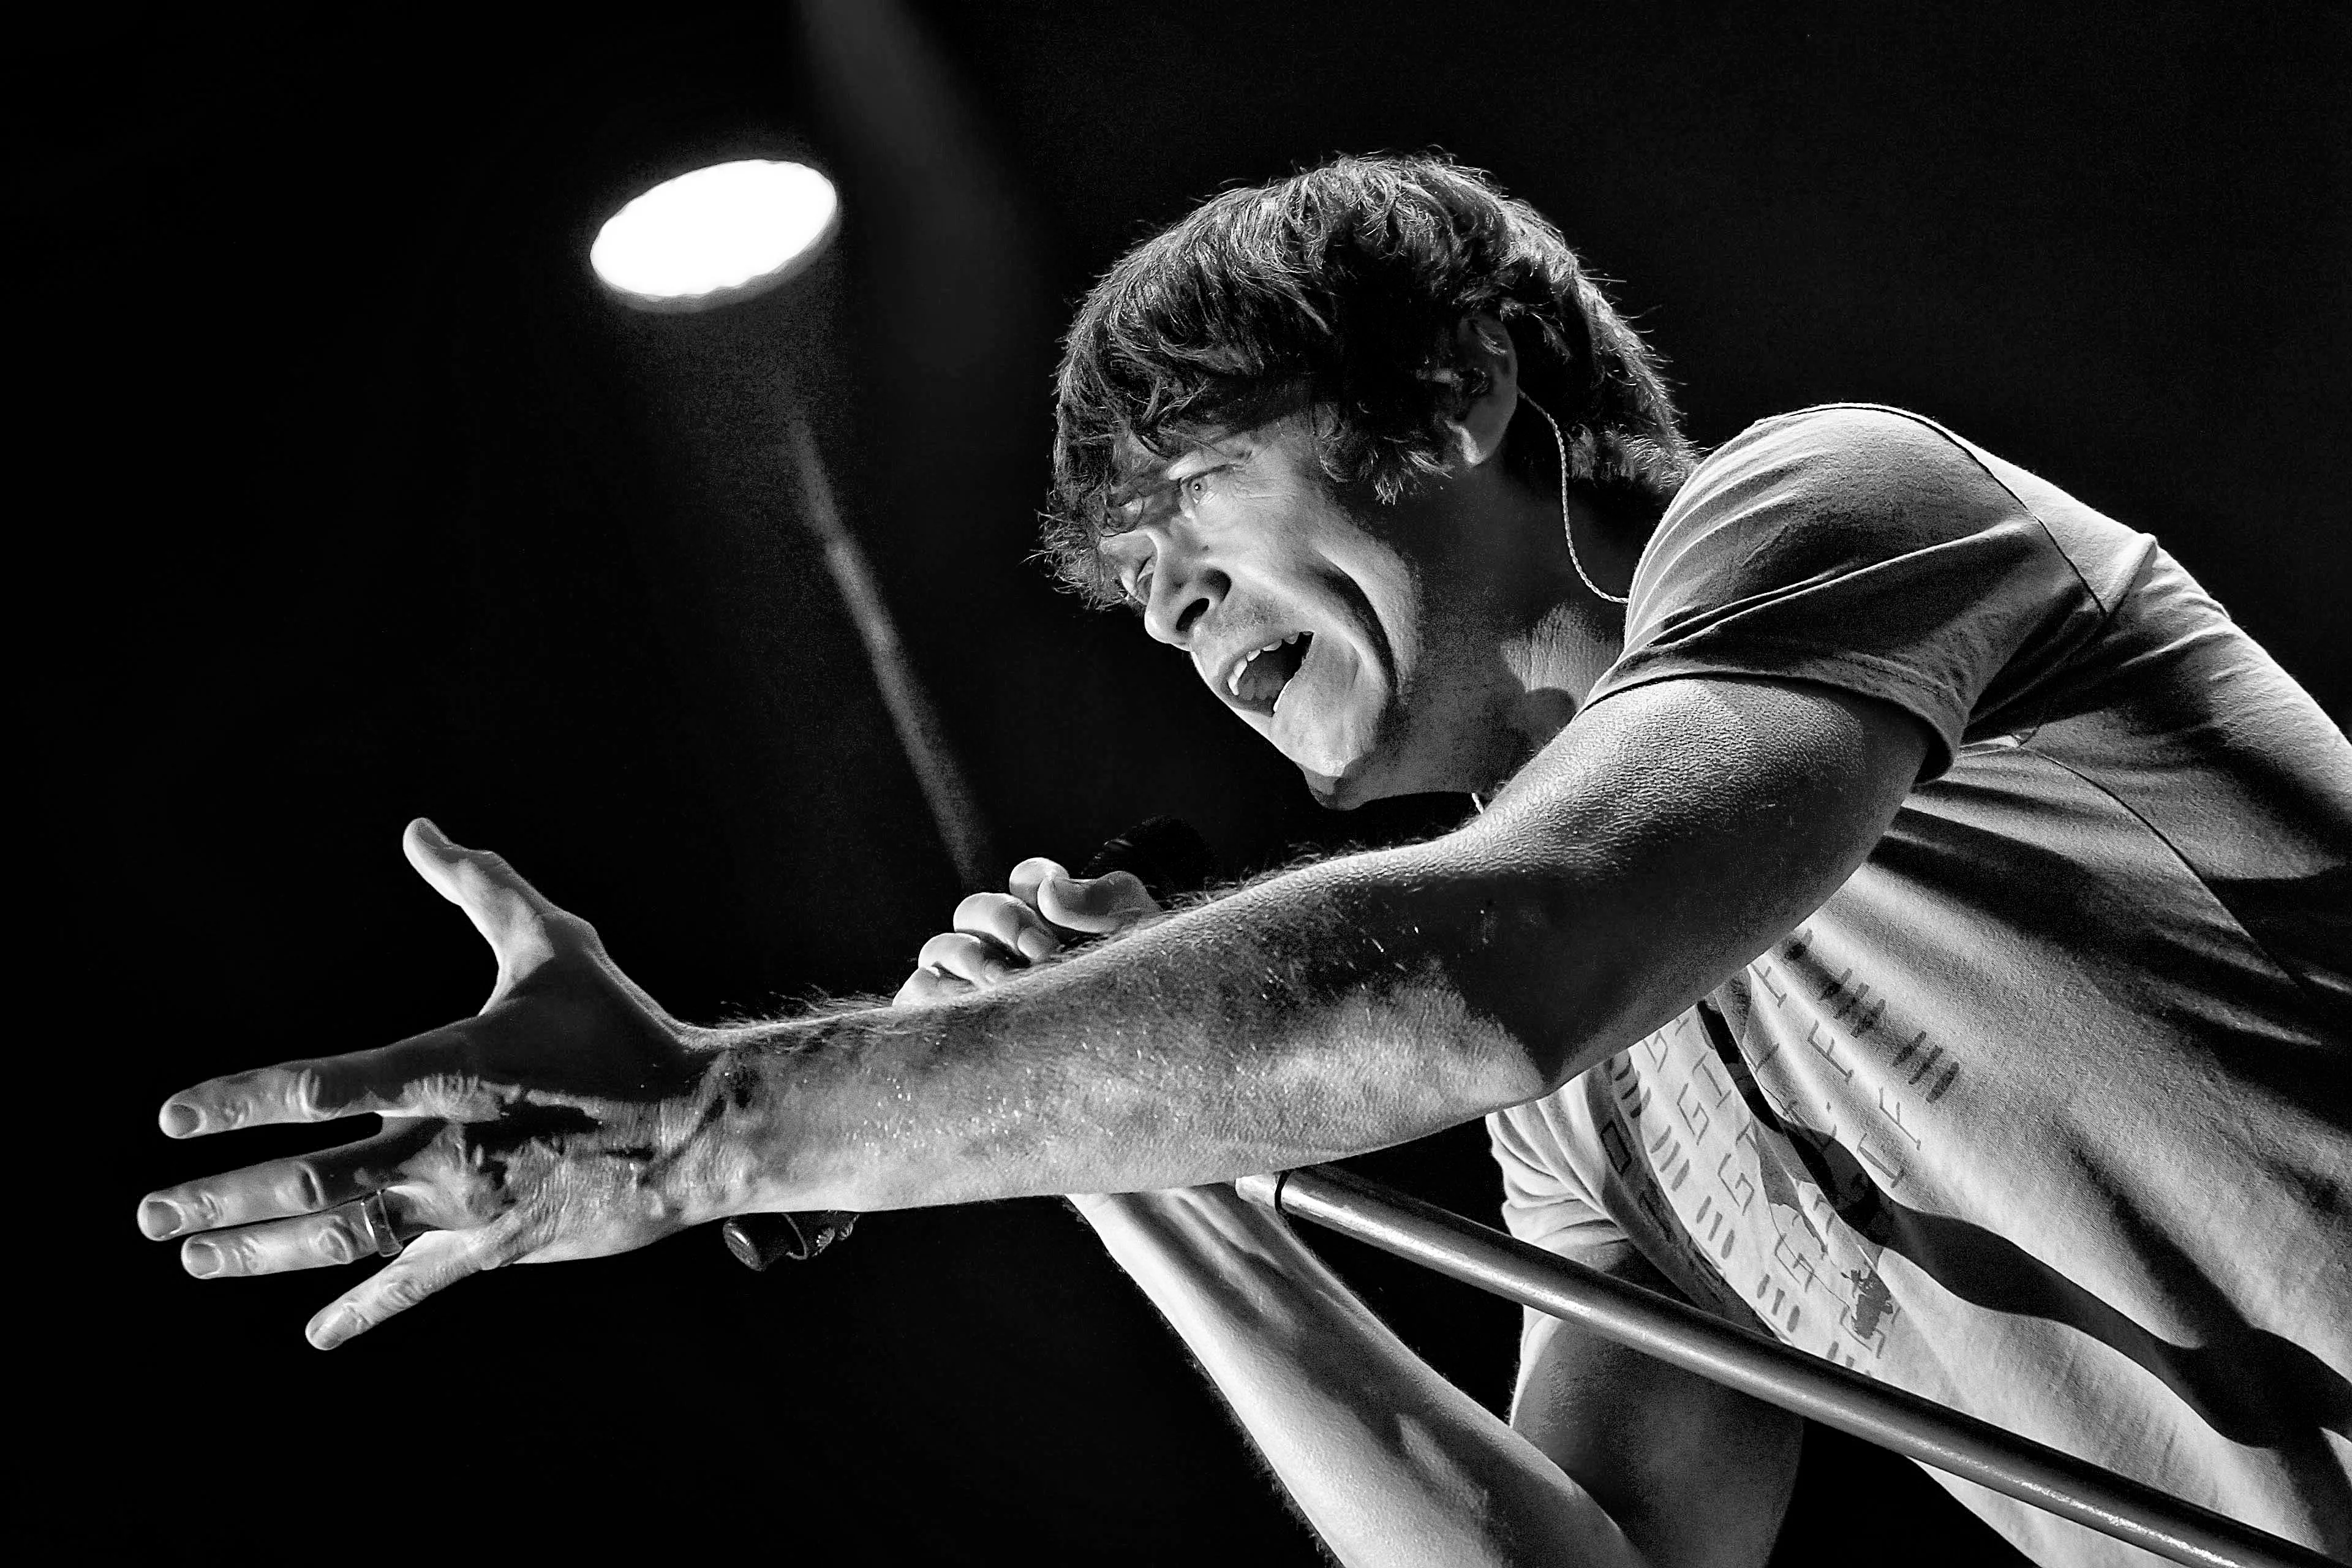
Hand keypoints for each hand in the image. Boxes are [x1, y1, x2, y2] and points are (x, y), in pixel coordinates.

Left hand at [137, 819, 733, 1348]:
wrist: (700, 1125)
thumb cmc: (624, 1029)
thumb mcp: (555, 945)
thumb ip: (483, 889)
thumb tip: (421, 831)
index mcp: (447, 1067)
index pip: (318, 1086)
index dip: (239, 1099)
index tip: (174, 1116)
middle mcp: (443, 1144)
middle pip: (307, 1182)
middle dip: (219, 1199)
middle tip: (150, 1214)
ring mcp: (465, 1204)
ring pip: (342, 1237)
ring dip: (260, 1250)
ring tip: (192, 1256)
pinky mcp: (497, 1246)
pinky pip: (416, 1284)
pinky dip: (364, 1308)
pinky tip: (317, 1333)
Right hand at [893, 855, 1160, 1004]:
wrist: (1141, 1060)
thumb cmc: (1143, 996)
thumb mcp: (1138, 938)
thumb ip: (1102, 899)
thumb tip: (1048, 892)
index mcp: (1054, 919)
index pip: (1027, 880)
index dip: (1036, 882)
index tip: (1057, 907)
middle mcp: (1007, 947)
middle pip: (976, 908)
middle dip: (1005, 921)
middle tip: (1043, 954)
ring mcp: (975, 984)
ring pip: (941, 947)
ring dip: (970, 956)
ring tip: (1006, 984)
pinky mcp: (951, 1022)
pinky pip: (917, 994)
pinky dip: (931, 992)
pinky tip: (968, 1005)